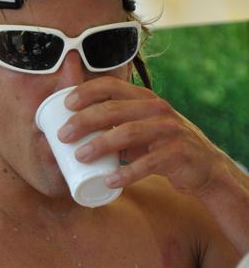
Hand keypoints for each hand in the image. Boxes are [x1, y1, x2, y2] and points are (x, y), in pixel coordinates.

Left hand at [57, 76, 225, 195]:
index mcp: (144, 99)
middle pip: (115, 109)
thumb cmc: (161, 147)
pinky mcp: (178, 154)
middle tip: (63, 136)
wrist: (203, 167)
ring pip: (130, 132)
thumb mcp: (139, 131)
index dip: (87, 92)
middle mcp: (157, 109)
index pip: (112, 85)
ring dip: (101, 144)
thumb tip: (72, 131)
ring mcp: (169, 130)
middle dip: (85, 121)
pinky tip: (110, 181)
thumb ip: (114, 127)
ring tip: (80, 156)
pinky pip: (149, 163)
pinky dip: (127, 173)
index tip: (65, 105)